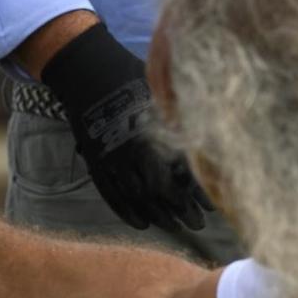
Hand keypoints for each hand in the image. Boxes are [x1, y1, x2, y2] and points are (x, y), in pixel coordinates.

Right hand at [39, 23, 208, 233]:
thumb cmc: (131, 78)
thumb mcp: (162, 94)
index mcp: (153, 136)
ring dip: (156, 216)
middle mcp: (133, 153)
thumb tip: (209, 145)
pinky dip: (125, 212)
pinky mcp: (95, 162)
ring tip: (173, 227)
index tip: (209, 209)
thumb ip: (181, 121)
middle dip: (180, 212)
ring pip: (136, 199)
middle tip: (196, 225)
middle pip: (160, 194)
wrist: (87, 71)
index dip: (195, 197)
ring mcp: (111, 160)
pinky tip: (140, 224)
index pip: (179, 177)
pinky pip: (110, 195)